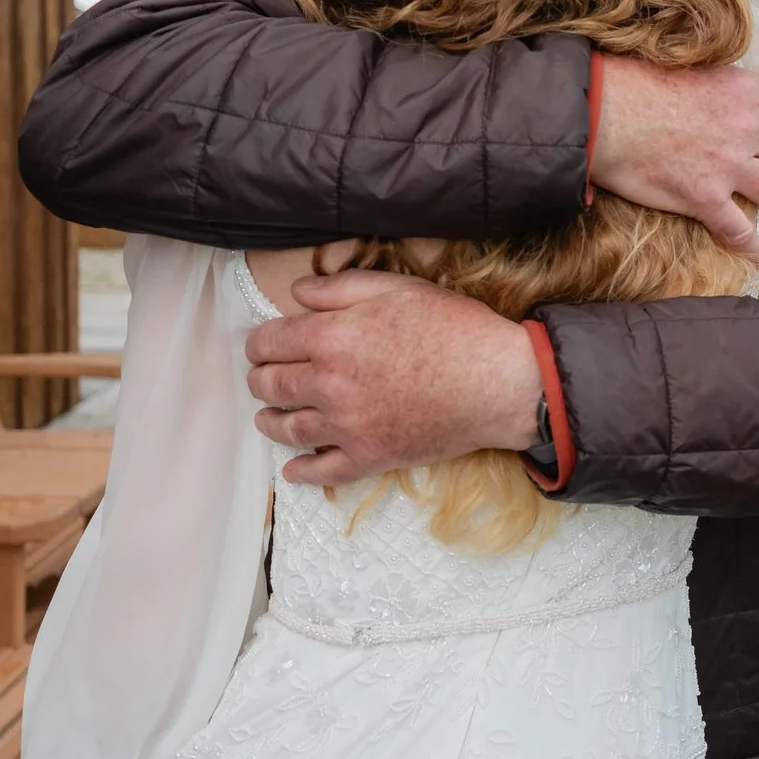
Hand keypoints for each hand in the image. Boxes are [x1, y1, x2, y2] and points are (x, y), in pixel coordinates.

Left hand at [246, 269, 542, 487]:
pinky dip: (301, 471)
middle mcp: (329, 385)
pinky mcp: (369, 457)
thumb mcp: (398, 288)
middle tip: (264, 376)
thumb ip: (341, 288)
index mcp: (331, 338)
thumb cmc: (454, 328)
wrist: (498, 382)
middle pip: (270, 386)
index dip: (260, 342)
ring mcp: (347, 426)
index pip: (269, 342)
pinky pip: (323, 471)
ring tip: (268, 416)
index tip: (264, 344)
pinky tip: (293, 469)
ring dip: (270, 420)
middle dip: (261, 378)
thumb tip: (297, 293)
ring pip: (287, 429)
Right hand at [591, 56, 758, 264]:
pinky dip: (755, 247)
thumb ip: (718, 88)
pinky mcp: (705, 198)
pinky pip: (739, 229)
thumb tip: (721, 102)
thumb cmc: (635, 84)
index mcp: (742, 89)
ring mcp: (728, 165)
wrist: (604, 114)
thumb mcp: (692, 70)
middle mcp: (745, 126)